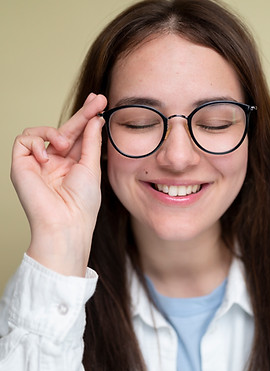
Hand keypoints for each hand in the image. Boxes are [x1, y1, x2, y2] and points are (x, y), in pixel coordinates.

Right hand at [11, 93, 107, 275]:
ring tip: (66, 146)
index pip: (79, 136)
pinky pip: (23, 140)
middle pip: (64, 130)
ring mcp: (37, 164)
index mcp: (72, 165)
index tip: (101, 102)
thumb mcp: (91, 167)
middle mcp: (54, 162)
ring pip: (41, 132)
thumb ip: (91, 141)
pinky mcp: (21, 165)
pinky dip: (36, 142)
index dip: (88, 118)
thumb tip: (95, 119)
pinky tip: (47, 156)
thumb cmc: (82, 203)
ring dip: (56, 133)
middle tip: (98, 100)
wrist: (66, 223)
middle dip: (81, 114)